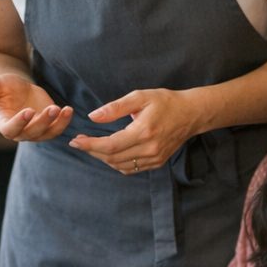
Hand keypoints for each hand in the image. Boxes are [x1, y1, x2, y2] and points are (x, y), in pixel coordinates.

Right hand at [0, 75, 73, 141]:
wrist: (16, 91)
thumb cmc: (3, 88)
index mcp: (4, 123)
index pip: (11, 129)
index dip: (19, 122)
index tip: (28, 111)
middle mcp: (20, 131)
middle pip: (32, 132)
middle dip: (43, 122)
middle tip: (53, 108)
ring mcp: (35, 131)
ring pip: (48, 133)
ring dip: (58, 124)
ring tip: (66, 110)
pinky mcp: (48, 126)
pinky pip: (57, 128)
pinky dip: (65, 121)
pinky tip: (69, 109)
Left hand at [68, 88, 197, 173]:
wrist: (191, 114)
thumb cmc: (165, 101)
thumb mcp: (140, 97)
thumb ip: (115, 107)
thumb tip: (93, 116)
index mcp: (144, 132)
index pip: (110, 145)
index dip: (90, 145)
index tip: (75, 141)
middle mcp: (149, 149)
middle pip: (112, 158)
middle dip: (92, 151)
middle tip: (79, 143)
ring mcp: (154, 158)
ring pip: (120, 166)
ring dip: (102, 158)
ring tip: (92, 146)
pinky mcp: (157, 162)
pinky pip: (131, 169)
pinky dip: (116, 163)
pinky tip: (109, 154)